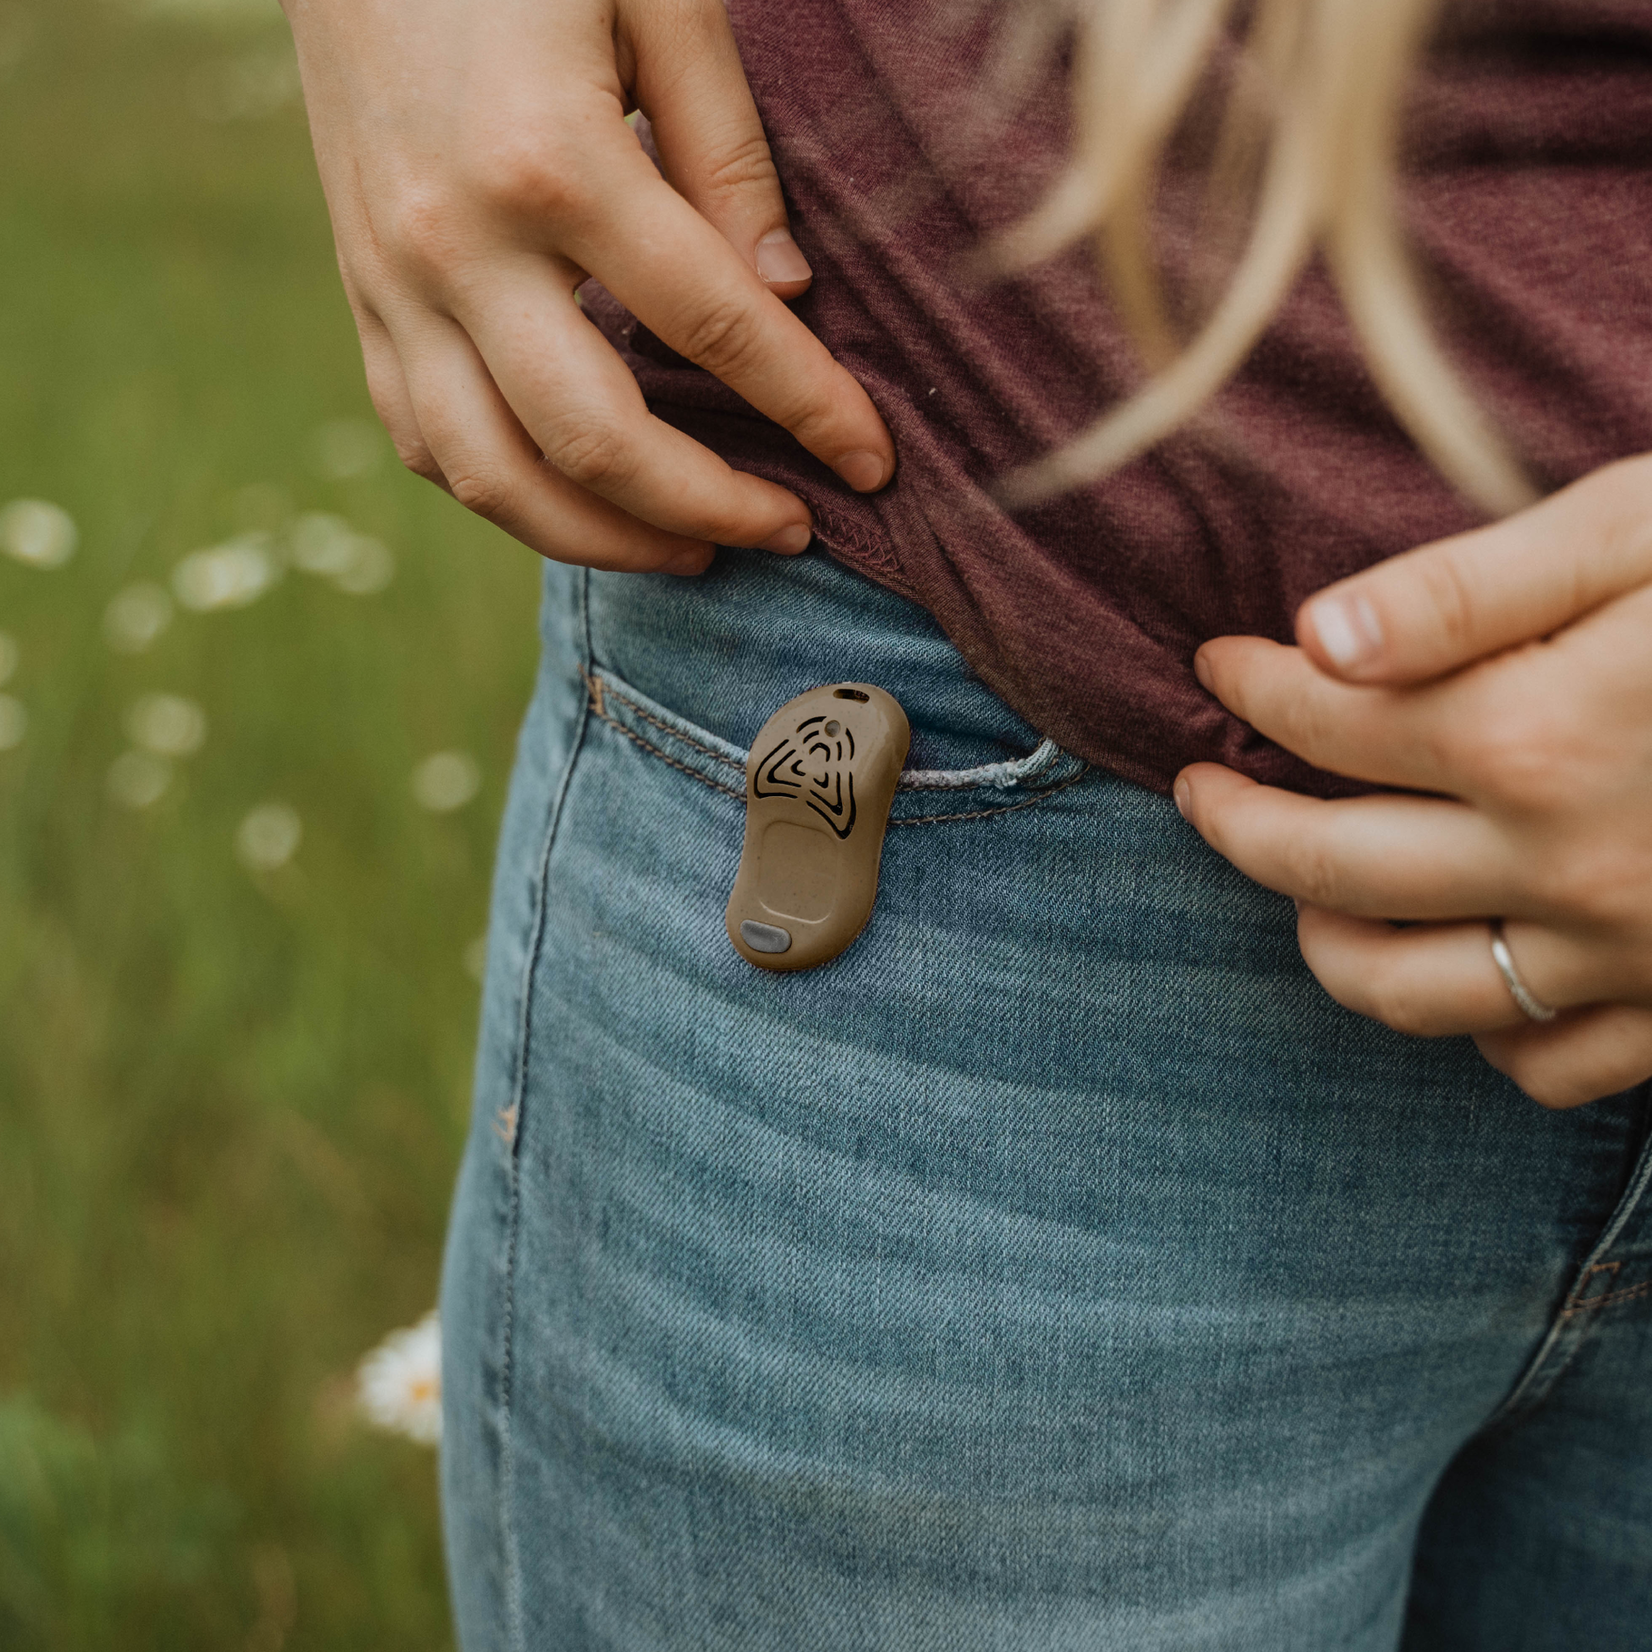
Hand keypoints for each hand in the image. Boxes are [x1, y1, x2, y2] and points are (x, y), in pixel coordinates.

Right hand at [281, 0, 893, 572]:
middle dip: (712, 508)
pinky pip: (428, 444)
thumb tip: (787, 295)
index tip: (872, 462)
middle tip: (791, 530)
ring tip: (697, 547)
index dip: (809, 408)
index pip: (714, 327)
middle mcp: (458, 244)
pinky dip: (512, 497)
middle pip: (598, 442)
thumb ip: (727, 153)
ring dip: (609, 543)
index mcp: (552, 160)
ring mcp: (393, 284)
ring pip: (499, 478)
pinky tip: (585, 503)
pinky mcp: (362, 299)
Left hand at [1176, 455, 1651, 1107]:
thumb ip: (1478, 587)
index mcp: (1539, 734)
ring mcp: (1629, 956)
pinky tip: (1464, 962)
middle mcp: (1563, 865)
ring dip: (1326, 942)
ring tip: (1303, 887)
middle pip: (1326, 866)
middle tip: (1196, 787)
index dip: (1247, 687)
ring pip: (1407, 991)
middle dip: (1234, 824)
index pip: (1320, 719)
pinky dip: (1477, 1025)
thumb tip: (1317, 635)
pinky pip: (1542, 1063)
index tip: (1217, 663)